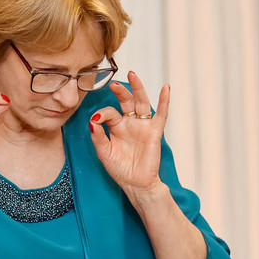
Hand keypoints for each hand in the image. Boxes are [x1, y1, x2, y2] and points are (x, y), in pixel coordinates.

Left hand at [88, 72, 170, 195]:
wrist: (135, 183)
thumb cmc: (119, 168)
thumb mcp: (104, 152)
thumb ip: (98, 137)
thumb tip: (92, 121)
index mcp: (117, 126)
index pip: (109, 113)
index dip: (102, 114)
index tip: (95, 120)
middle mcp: (130, 123)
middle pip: (126, 101)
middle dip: (120, 91)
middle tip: (113, 82)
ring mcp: (143, 126)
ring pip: (141, 102)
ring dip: (138, 88)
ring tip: (132, 74)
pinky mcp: (154, 132)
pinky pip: (161, 114)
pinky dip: (164, 101)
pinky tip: (166, 88)